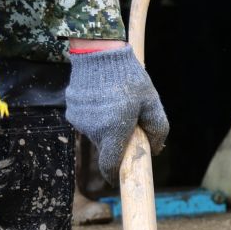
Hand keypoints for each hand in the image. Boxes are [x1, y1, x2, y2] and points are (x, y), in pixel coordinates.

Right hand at [64, 46, 169, 184]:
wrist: (98, 53)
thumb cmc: (129, 78)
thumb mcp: (151, 102)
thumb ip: (157, 128)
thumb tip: (156, 149)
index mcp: (113, 130)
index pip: (110, 165)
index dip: (115, 174)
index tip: (119, 176)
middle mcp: (93, 129)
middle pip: (106, 148)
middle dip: (117, 142)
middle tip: (129, 121)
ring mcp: (79, 120)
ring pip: (97, 133)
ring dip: (107, 126)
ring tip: (116, 102)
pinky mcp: (72, 110)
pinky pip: (88, 121)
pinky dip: (96, 116)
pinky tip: (103, 97)